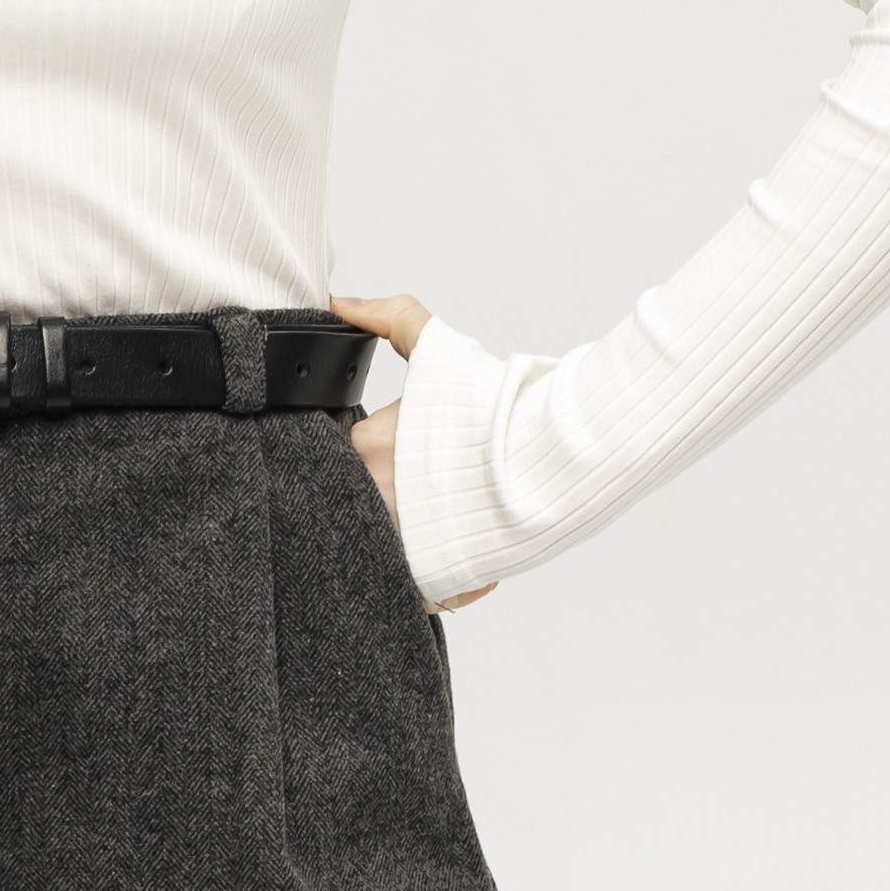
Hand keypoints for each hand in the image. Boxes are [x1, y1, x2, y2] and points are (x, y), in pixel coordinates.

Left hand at [329, 290, 487, 609]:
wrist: (554, 457)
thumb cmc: (498, 408)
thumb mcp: (440, 349)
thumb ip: (388, 317)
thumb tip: (341, 302)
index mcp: (366, 450)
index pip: (335, 462)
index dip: (361, 462)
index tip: (392, 459)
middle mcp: (374, 501)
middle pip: (355, 508)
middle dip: (381, 503)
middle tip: (420, 493)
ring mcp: (399, 545)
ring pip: (380, 550)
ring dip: (400, 543)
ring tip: (437, 524)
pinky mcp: (429, 581)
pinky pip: (411, 588)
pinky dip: (428, 577)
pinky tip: (451, 553)